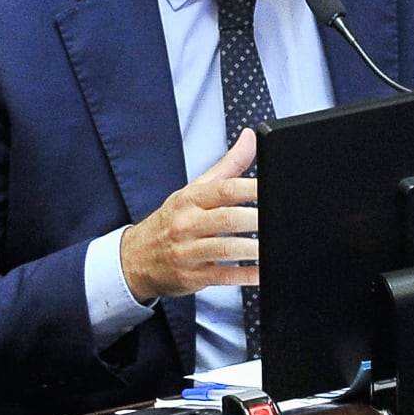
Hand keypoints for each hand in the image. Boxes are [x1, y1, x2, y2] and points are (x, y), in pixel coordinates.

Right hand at [120, 128, 259, 301]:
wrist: (134, 258)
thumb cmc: (170, 220)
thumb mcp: (193, 190)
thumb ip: (227, 165)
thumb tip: (250, 137)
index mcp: (191, 199)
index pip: (224, 189)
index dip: (251, 188)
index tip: (273, 189)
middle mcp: (187, 224)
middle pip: (227, 219)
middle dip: (255, 219)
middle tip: (279, 219)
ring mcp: (188, 252)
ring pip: (225, 249)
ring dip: (252, 249)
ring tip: (274, 247)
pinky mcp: (192, 277)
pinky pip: (223, 277)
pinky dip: (245, 276)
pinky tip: (262, 272)